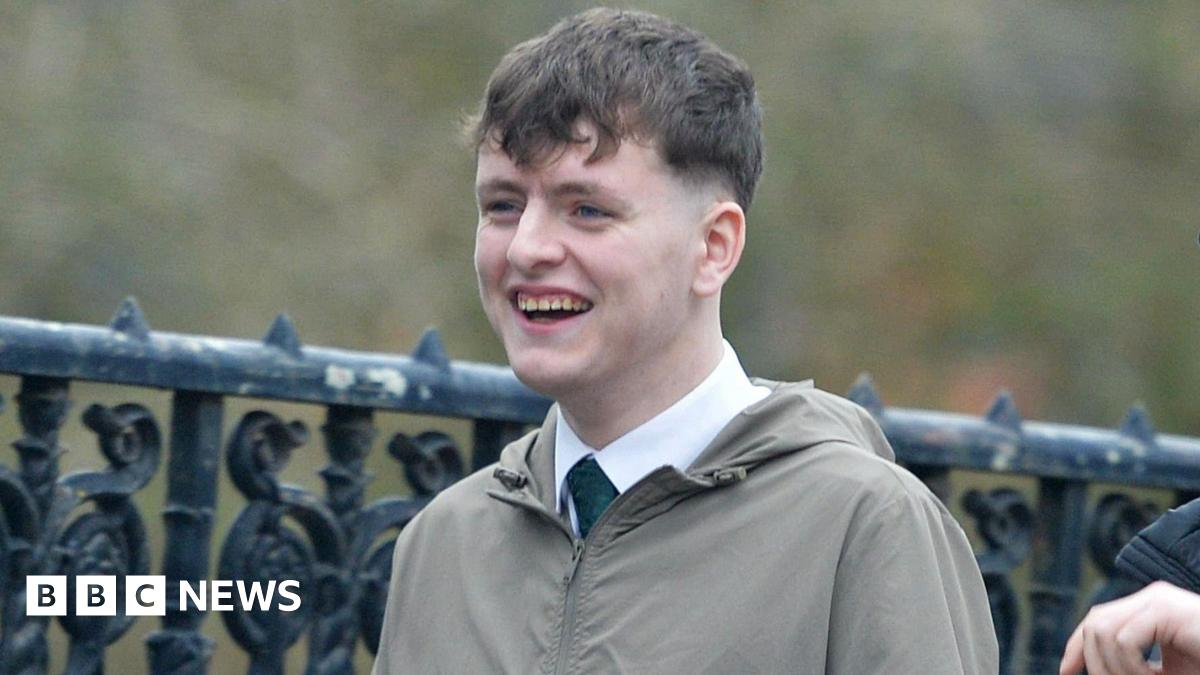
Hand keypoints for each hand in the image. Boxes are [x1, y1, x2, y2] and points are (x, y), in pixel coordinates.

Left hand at [1060, 581, 1199, 674]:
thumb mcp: (1164, 670)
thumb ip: (1132, 667)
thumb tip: (1099, 674)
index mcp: (1147, 609)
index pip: (1097, 620)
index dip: (1076, 647)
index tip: (1065, 672)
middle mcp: (1150, 598)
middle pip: (1094, 624)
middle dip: (1092, 661)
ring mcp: (1158, 600)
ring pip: (1103, 632)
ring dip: (1113, 668)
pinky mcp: (1167, 610)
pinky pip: (1125, 640)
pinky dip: (1131, 667)